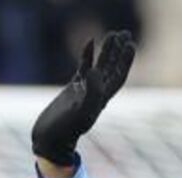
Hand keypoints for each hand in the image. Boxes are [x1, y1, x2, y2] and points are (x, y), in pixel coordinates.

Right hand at [32, 30, 136, 167]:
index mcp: (102, 99)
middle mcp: (97, 93)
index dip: (125, 61)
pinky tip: (90, 42)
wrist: (50, 139)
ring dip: (106, 50)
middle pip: (111, 67)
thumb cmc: (66, 130)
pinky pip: (83, 67)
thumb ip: (92, 93)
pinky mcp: (73, 88)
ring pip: (99, 65)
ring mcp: (85, 89)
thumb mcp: (81, 112)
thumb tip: (96, 71)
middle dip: (119, 51)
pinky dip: (87, 55)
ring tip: (113, 33)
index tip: (130, 45)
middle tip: (125, 34)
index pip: (118, 76)